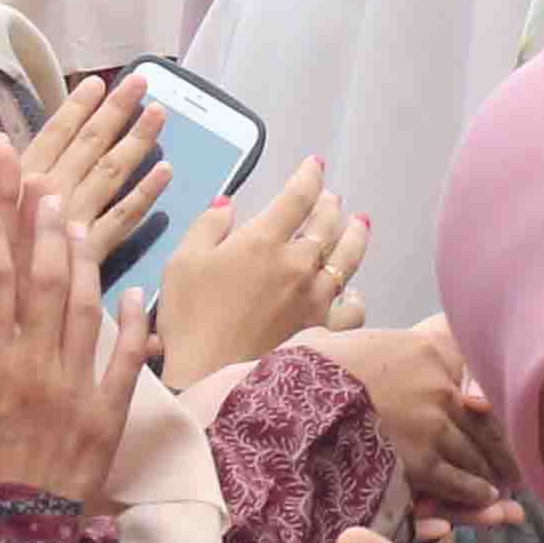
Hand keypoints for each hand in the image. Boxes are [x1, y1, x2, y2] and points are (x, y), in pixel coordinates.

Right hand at [0, 147, 144, 503]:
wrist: (10, 536)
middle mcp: (31, 368)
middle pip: (36, 274)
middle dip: (32, 217)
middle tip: (33, 173)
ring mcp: (74, 388)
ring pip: (80, 303)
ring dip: (77, 253)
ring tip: (72, 214)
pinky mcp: (108, 414)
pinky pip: (127, 359)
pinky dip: (134, 323)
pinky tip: (133, 291)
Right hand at [20, 72, 167, 251]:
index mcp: (21, 182)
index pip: (55, 134)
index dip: (77, 107)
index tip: (98, 82)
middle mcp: (52, 195)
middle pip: (90, 146)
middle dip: (115, 111)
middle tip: (141, 81)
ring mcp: (76, 222)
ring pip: (112, 173)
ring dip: (136, 141)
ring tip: (160, 113)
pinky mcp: (94, 252)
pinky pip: (124, 219)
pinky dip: (146, 193)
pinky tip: (166, 171)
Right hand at [157, 156, 366, 386]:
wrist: (211, 378)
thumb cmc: (191, 318)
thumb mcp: (183, 262)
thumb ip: (208, 226)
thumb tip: (229, 204)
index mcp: (264, 240)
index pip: (297, 196)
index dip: (309, 176)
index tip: (316, 164)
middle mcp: (299, 263)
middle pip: (327, 224)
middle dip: (330, 206)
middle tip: (333, 199)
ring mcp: (317, 298)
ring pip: (347, 259)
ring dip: (355, 237)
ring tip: (360, 224)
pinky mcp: (324, 330)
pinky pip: (352, 309)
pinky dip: (355, 297)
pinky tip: (354, 293)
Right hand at [296, 316, 520, 542]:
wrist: (287, 403)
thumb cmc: (303, 372)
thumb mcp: (338, 339)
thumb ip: (366, 343)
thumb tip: (351, 341)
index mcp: (424, 350)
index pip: (470, 379)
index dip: (486, 404)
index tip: (493, 415)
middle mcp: (438, 385)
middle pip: (481, 418)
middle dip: (499, 443)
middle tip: (517, 459)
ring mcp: (432, 423)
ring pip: (474, 452)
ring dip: (491, 470)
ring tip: (505, 482)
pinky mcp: (421, 460)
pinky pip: (458, 479)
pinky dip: (474, 492)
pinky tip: (487, 497)